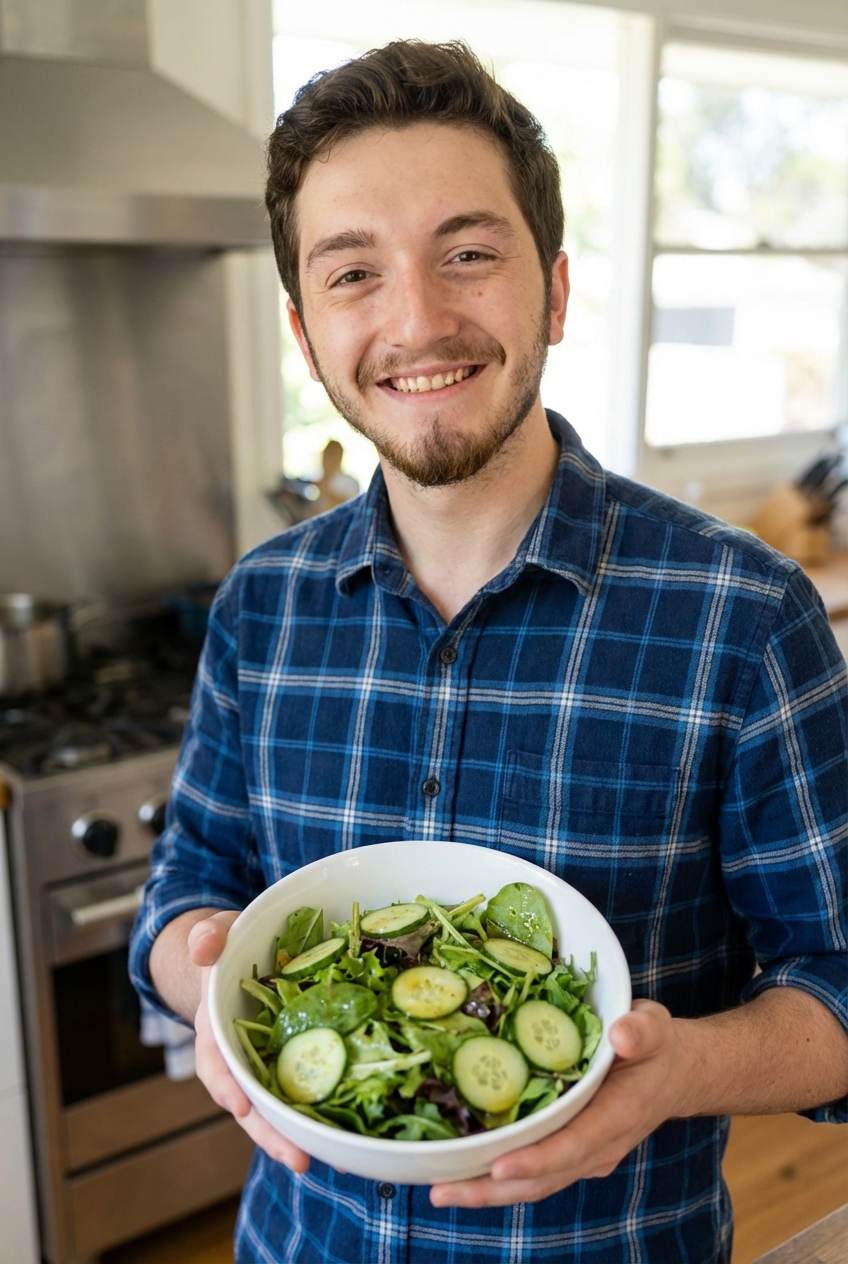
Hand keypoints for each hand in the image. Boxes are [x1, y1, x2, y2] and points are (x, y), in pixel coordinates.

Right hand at [189, 910, 309, 1171]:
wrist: (235, 956)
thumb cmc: (224, 947)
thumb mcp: (213, 935)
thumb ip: (207, 938)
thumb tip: (205, 949)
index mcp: (214, 1028)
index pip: (214, 1062)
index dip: (226, 1084)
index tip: (240, 1105)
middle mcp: (237, 1055)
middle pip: (248, 1101)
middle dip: (269, 1132)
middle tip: (297, 1158)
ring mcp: (264, 1061)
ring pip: (276, 1105)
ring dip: (296, 1134)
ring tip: (325, 1159)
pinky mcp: (291, 1059)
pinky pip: (302, 1086)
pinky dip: (318, 1110)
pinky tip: (345, 1130)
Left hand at [430, 1000, 687, 1207]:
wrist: (673, 1075)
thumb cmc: (657, 1047)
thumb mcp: (654, 1027)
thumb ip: (641, 1030)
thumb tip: (621, 1034)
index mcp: (618, 1115)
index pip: (574, 1144)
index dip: (537, 1159)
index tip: (499, 1167)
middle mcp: (599, 1146)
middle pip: (544, 1178)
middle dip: (493, 1188)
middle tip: (443, 1189)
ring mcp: (584, 1155)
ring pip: (535, 1184)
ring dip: (488, 1192)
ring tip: (441, 1189)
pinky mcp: (572, 1152)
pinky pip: (535, 1172)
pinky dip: (499, 1178)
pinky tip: (463, 1171)